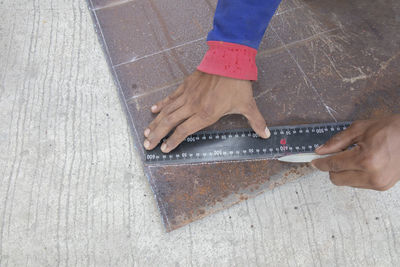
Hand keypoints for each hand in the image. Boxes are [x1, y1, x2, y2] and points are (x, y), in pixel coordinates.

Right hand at [143, 70, 269, 152]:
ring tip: (146, 133)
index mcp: (206, 114)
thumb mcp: (247, 104)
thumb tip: (267, 134)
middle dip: (157, 135)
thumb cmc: (237, 84)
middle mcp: (193, 106)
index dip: (173, 141)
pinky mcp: (185, 86)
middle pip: (170, 123)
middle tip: (147, 145)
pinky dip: (161, 105)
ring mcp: (187, 95)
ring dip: (155, 123)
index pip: (184, 131)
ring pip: (167, 111)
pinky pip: (170, 97)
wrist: (229, 60)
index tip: (164, 149)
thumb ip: (256, 121)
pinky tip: (153, 110)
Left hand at [312, 115, 399, 190]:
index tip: (313, 161)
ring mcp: (378, 183)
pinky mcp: (382, 187)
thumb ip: (337, 141)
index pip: (333, 165)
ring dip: (343, 172)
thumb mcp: (360, 129)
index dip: (320, 163)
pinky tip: (362, 163)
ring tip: (354, 156)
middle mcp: (372, 175)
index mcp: (366, 159)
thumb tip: (320, 151)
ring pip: (346, 182)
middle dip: (331, 168)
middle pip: (336, 179)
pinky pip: (358, 184)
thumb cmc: (391, 129)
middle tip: (334, 156)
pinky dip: (354, 175)